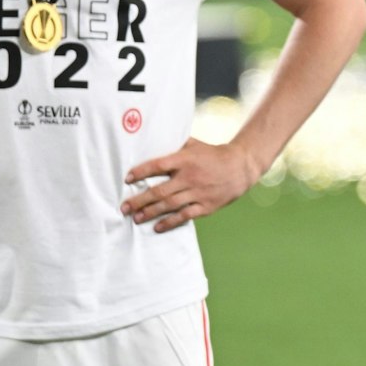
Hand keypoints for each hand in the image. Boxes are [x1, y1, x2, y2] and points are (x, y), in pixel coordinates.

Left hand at [123, 138, 257, 232]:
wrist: (241, 167)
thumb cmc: (213, 154)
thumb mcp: (195, 145)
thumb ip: (176, 145)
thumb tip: (153, 139)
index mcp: (186, 159)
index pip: (158, 166)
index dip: (141, 172)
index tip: (127, 178)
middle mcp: (190, 177)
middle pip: (160, 190)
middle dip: (139, 200)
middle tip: (123, 207)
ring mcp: (198, 193)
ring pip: (169, 205)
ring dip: (150, 213)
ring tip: (136, 218)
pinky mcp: (206, 206)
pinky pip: (185, 216)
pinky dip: (170, 222)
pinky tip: (157, 227)